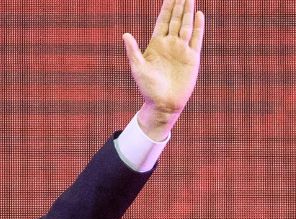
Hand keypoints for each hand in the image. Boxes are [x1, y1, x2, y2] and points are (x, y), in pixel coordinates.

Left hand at [123, 0, 205, 139]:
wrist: (163, 104)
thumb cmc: (147, 88)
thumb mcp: (138, 68)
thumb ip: (133, 51)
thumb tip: (125, 34)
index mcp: (156, 44)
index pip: (163, 21)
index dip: (166, 7)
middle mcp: (170, 44)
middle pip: (176, 19)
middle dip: (179, 5)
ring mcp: (182, 49)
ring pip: (187, 25)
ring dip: (188, 12)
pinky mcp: (192, 57)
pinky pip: (196, 39)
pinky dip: (198, 27)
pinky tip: (198, 15)